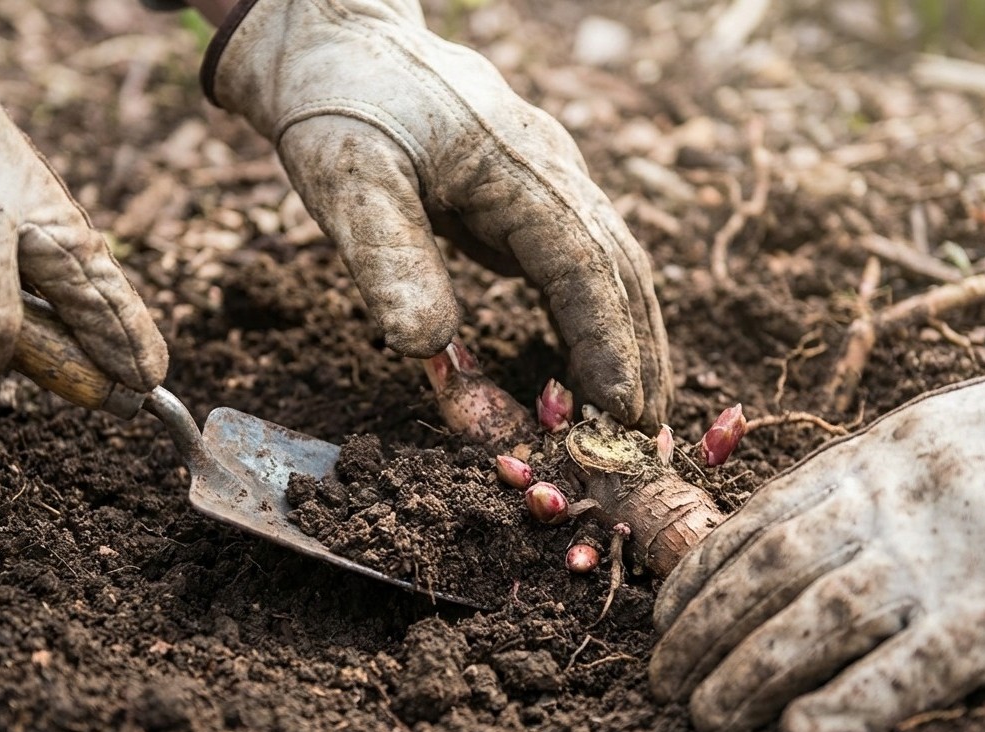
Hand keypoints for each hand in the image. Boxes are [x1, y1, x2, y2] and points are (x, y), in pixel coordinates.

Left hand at [201, 0, 671, 429]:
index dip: (607, 340)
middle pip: (617, 267)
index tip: (623, 411)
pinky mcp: (528, 195)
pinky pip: (578, 261)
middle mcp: (549, 168)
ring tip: (637, 415)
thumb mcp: (346, 181)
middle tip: (646, 437)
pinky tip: (592, 365)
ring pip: (610, 264)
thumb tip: (426, 349)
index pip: (582, 262)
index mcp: (514, 163)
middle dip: (638, 352)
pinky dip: (594, 316)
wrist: (338, 41)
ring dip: (629, 338)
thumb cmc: (339, 105)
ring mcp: (547, 178)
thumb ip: (387, 259)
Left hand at [649, 330, 984, 731]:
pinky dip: (853, 702)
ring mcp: (939, 563)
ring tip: (706, 713)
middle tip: (665, 681)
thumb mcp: (913, 436)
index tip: (662, 616)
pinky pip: (913, 667)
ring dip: (750, 670)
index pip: (753, 525)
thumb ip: (847, 481)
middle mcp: (885, 511)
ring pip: (819, 620)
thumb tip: (768, 532)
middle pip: (768, 576)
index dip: (698, 576)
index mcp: (862, 465)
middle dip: (704, 632)